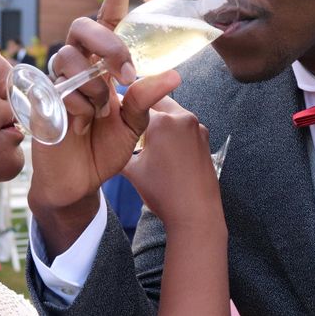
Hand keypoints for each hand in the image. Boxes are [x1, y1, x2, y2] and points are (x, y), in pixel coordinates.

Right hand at [28, 0, 178, 255]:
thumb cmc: (105, 150)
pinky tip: (80, 124)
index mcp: (107, 62)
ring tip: (100, 112)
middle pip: (86, 26)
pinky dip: (78, 105)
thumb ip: (147, 99)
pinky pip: (61, 85)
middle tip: (127, 74)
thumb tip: (173, 74)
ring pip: (71, 56)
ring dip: (94, 85)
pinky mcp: (41, 94)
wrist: (78, 182)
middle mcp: (81, 63)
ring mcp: (59, 77)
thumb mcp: (135, 125)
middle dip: (109, 44)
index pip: (111, 15)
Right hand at [122, 96, 222, 230]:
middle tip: (131, 121)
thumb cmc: (163, 193)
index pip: (135, 104)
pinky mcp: (205, 138)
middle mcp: (182, 118)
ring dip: (160, 118)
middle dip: (144, 108)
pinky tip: (165, 147)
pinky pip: (184, 126)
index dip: (123, 109)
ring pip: (173, 113)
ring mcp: (197, 127)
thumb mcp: (132, 171)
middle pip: (157, 102)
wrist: (196, 213)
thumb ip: (119, 150)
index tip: (116, 115)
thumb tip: (109, 142)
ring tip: (147, 135)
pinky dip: (173, 130)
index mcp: (162, 121)